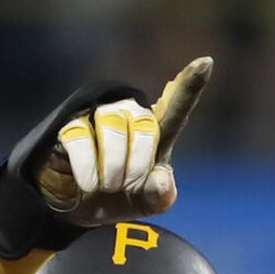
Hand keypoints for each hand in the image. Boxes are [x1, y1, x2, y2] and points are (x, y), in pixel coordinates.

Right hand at [0, 58, 212, 258]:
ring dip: (113, 166)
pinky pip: (81, 137)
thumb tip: (160, 179)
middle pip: (144, 124)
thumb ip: (161, 194)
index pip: (175, 106)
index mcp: (154, 132)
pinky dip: (88, 168)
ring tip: (106, 187)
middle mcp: (128, 115)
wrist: (77, 210)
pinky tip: (87, 184)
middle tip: (126, 187)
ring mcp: (97, 116)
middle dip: (138, 163)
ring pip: (113, 126)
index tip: (206, 63)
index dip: (189, 86)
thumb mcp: (147, 203)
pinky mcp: (68, 124)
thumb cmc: (119, 198)